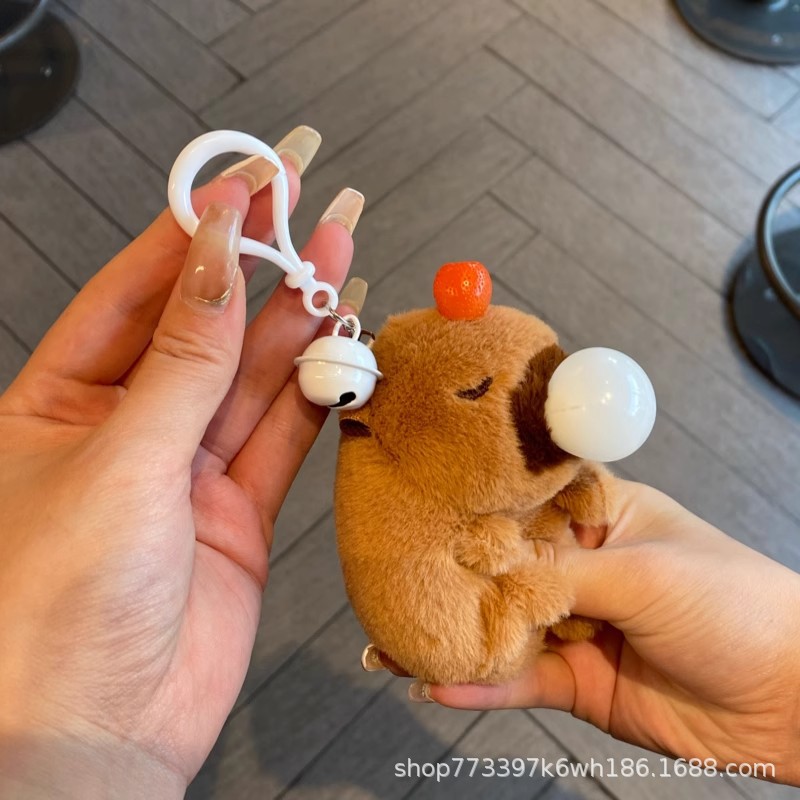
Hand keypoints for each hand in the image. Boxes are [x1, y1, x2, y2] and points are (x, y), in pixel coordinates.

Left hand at [0, 136, 359, 796]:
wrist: (97, 736)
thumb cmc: (54, 612)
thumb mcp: (117, 461)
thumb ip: (182, 363)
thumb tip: (216, 264)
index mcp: (57, 404)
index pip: (135, 292)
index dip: (193, 233)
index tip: (244, 184)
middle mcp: (126, 430)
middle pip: (205, 328)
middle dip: (259, 267)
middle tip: (310, 209)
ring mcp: (187, 471)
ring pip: (254, 379)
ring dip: (298, 322)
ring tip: (338, 261)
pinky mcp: (239, 512)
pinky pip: (283, 436)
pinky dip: (316, 391)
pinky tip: (340, 345)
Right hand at [392, 480, 799, 783]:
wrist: (788, 698)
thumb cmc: (734, 604)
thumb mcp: (642, 571)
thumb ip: (559, 575)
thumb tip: (490, 577)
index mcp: (602, 517)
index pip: (525, 505)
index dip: (477, 509)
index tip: (424, 511)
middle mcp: (583, 568)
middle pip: (504, 570)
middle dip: (455, 577)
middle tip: (394, 579)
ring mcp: (577, 626)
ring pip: (503, 628)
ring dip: (456, 634)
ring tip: (395, 639)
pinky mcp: (577, 682)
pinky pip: (518, 680)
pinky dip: (480, 683)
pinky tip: (440, 681)